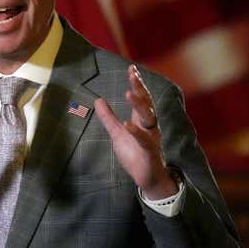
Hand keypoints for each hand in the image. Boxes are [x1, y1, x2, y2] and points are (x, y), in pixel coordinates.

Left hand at [94, 64, 177, 199]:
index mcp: (141, 120)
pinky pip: (144, 140)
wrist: (148, 178)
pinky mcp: (149, 152)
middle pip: (146, 103)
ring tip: (128, 93)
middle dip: (140, 88)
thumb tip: (97, 100)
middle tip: (133, 74)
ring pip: (148, 118)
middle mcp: (149, 126)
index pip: (140, 98)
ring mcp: (151, 138)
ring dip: (138, 105)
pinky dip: (136, 131)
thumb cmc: (134, 154)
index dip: (136, 84)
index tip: (131, 69)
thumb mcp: (117, 133)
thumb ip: (108, 118)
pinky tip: (127, 123)